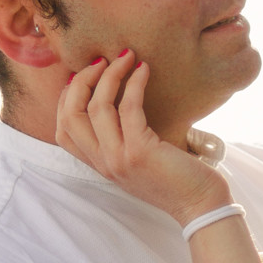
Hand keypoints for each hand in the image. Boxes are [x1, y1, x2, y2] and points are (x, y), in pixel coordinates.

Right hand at [57, 52, 226, 224]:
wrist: (200, 205)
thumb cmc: (176, 178)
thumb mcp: (138, 160)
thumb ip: (122, 140)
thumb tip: (118, 100)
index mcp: (99, 165)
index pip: (63, 128)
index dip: (67, 96)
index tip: (85, 74)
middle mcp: (103, 163)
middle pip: (70, 114)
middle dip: (82, 80)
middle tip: (102, 60)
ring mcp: (118, 159)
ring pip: (97, 107)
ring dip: (110, 75)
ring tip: (126, 56)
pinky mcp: (140, 151)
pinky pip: (129, 108)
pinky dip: (134, 83)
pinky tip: (144, 70)